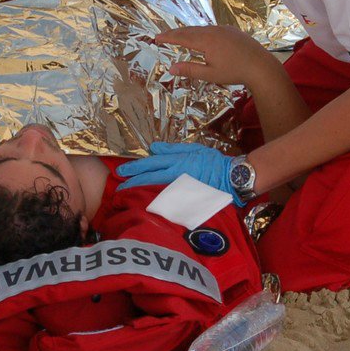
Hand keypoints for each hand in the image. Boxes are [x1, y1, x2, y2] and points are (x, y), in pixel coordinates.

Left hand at [116, 142, 243, 204]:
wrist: (231, 177)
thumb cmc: (213, 161)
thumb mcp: (193, 148)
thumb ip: (172, 149)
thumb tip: (153, 148)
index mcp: (177, 160)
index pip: (151, 164)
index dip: (135, 168)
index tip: (121, 172)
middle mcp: (177, 174)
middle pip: (150, 178)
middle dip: (132, 182)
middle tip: (118, 188)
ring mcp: (181, 188)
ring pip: (155, 190)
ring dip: (141, 192)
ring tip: (128, 195)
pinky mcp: (186, 199)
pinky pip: (167, 200)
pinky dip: (155, 201)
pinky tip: (147, 203)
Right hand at [157, 25, 274, 87]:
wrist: (261, 65)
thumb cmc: (235, 72)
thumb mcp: (210, 74)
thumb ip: (190, 70)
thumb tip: (170, 69)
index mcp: (206, 40)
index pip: (182, 37)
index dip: (168, 37)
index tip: (156, 37)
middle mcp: (213, 31)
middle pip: (190, 30)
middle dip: (175, 33)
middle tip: (163, 35)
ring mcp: (224, 29)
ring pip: (201, 29)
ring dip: (188, 32)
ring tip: (179, 36)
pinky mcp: (232, 31)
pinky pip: (212, 29)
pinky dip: (201, 32)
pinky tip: (202, 37)